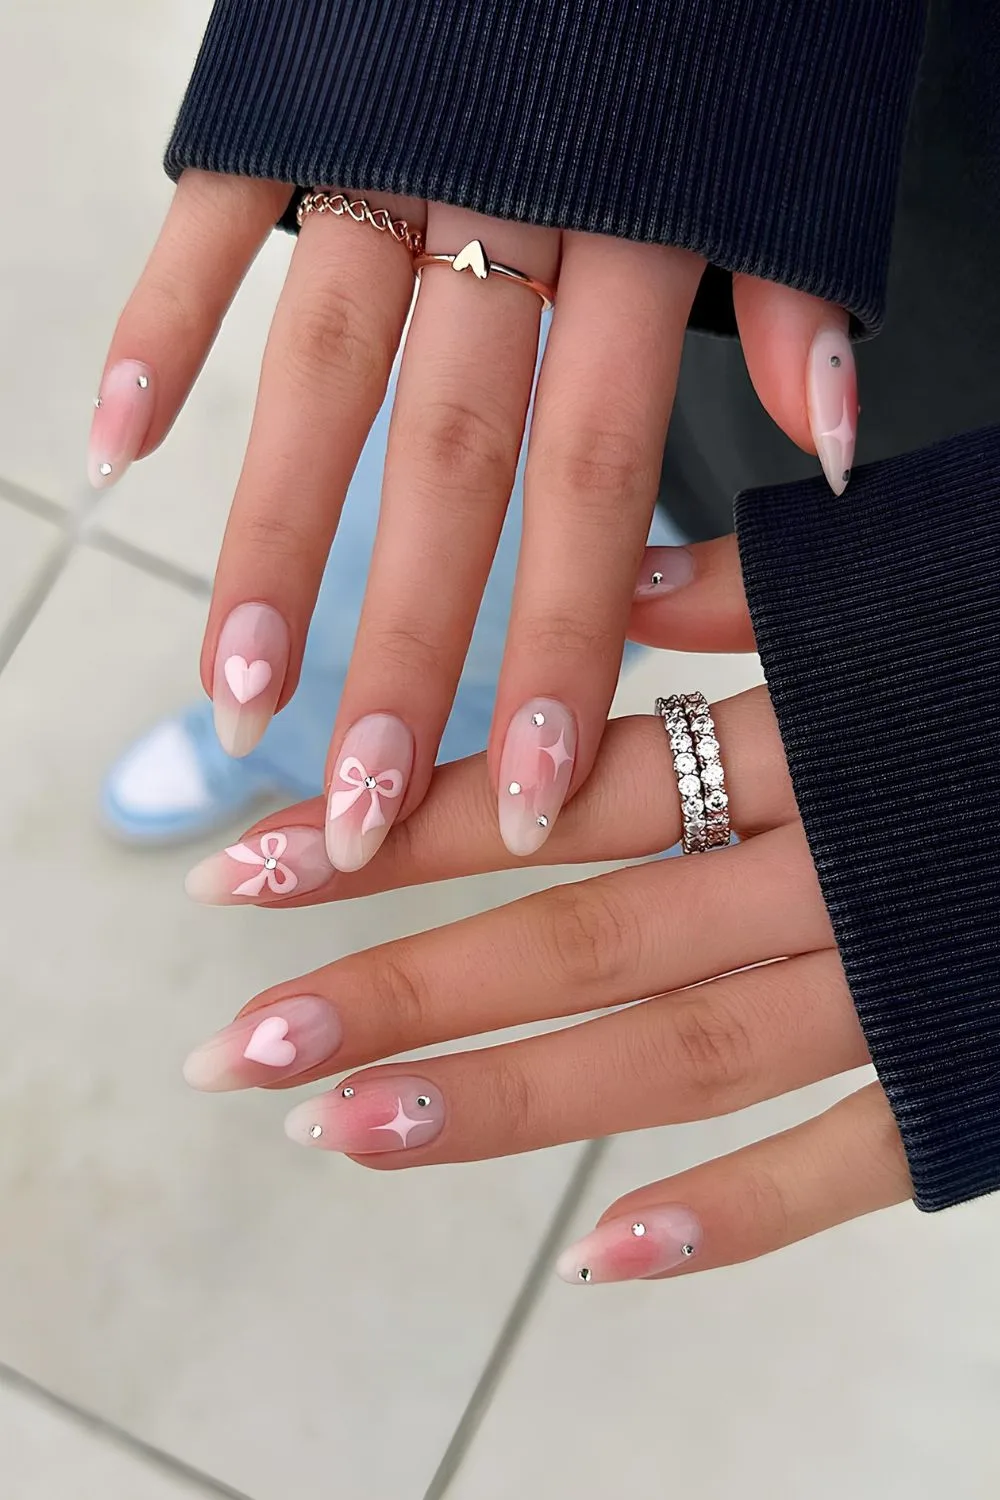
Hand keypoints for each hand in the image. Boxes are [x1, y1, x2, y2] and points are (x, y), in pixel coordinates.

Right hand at [92, 171, 857, 869]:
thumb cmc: (711, 11)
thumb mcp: (780, 142)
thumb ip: (795, 294)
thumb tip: (833, 445)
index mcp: (638, 236)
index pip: (594, 486)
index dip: (554, 644)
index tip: (519, 791)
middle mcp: (509, 213)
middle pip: (450, 467)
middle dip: (407, 645)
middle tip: (364, 805)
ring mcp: (389, 153)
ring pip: (322, 370)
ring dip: (273, 535)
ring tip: (234, 690)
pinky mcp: (296, 95)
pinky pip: (218, 218)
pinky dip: (159, 323)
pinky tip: (112, 444)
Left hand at [180, 537, 909, 1284]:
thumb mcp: (913, 570)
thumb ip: (763, 591)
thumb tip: (616, 581)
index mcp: (812, 727)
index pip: (562, 783)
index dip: (401, 824)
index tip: (246, 860)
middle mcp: (835, 861)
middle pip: (582, 935)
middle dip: (402, 987)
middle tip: (237, 1045)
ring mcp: (907, 974)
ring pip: (676, 1054)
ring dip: (506, 1105)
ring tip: (346, 1136)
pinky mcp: (983, 1061)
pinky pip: (857, 1160)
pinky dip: (738, 1216)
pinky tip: (608, 1261)